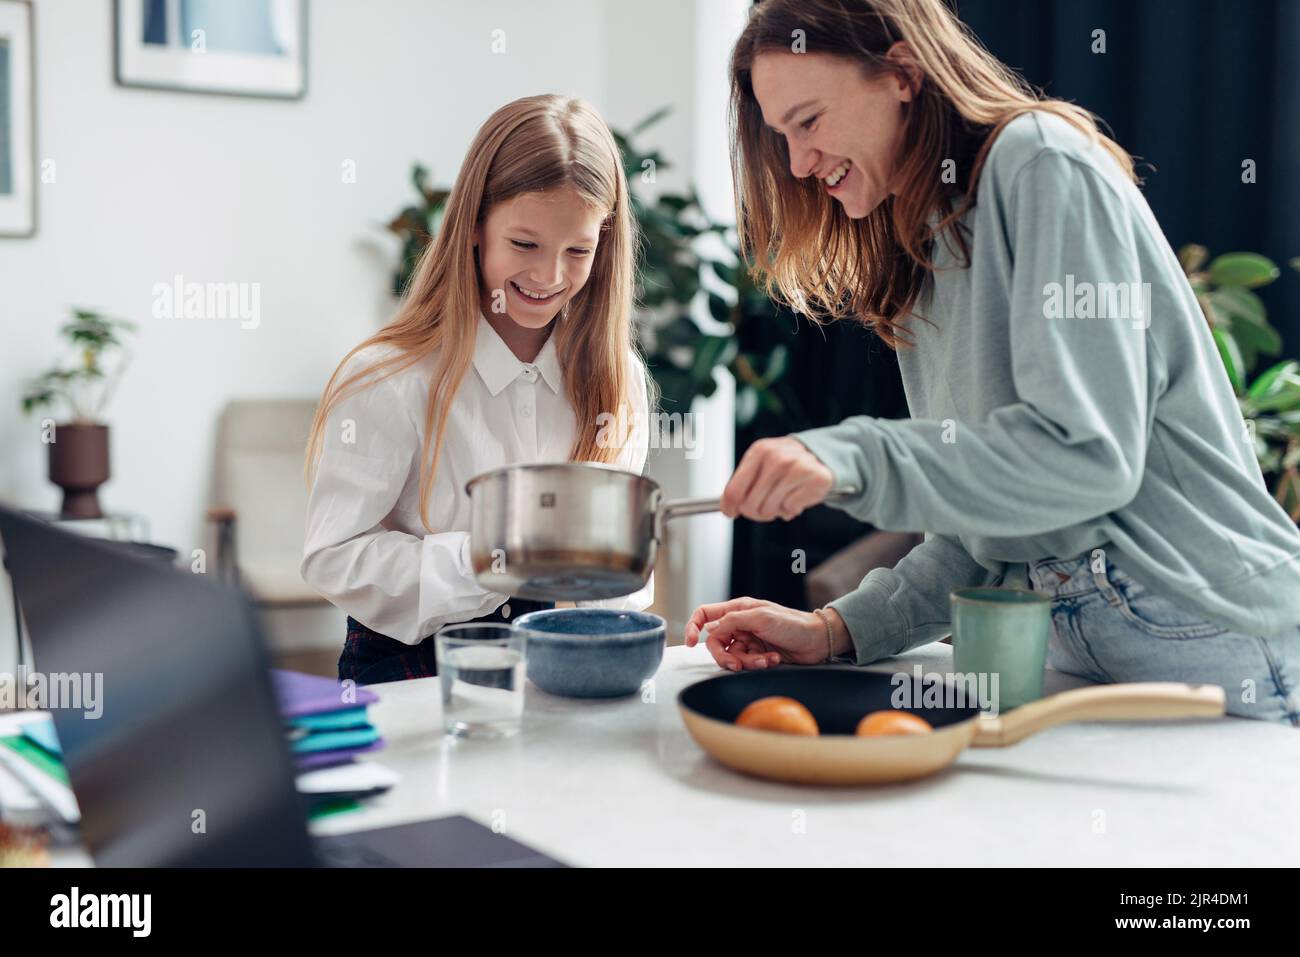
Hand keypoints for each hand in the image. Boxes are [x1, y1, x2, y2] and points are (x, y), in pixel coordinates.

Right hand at [683, 597, 850, 670]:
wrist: (817, 641)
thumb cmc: (792, 623)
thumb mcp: (760, 617)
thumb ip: (732, 621)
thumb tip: (708, 629)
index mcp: (737, 609)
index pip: (705, 615)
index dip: (693, 627)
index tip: (689, 643)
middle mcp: (740, 624)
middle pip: (715, 642)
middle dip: (724, 656)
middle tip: (736, 664)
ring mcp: (748, 640)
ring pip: (731, 656)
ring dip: (747, 662)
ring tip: (765, 660)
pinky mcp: (757, 654)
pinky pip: (746, 663)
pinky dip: (758, 663)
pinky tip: (772, 659)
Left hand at [719, 436, 834, 521]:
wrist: (820, 455)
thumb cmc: (786, 465)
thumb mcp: (761, 465)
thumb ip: (744, 484)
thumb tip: (728, 508)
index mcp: (759, 451)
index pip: (734, 489)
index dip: (729, 506)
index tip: (730, 513)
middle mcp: (776, 457)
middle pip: (750, 504)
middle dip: (756, 511)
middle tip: (765, 507)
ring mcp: (796, 467)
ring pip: (770, 509)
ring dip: (775, 510)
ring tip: (783, 498)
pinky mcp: (814, 479)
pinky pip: (790, 509)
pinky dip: (792, 509)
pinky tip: (797, 497)